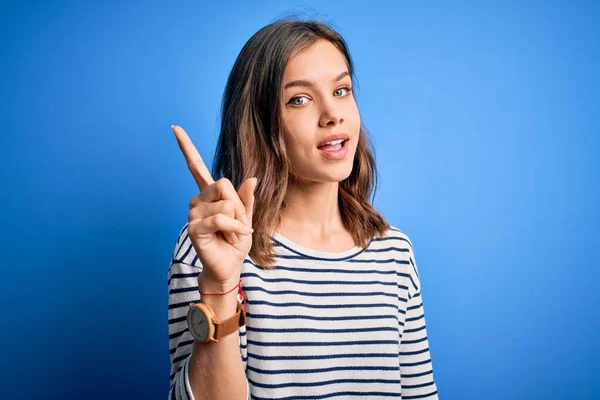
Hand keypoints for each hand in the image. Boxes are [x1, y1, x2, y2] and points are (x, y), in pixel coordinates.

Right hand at [172, 125, 256, 290]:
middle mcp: (198, 200)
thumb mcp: (247, 217)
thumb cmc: (235, 242)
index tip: (174, 127)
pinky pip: (221, 218)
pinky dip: (234, 228)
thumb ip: (247, 198)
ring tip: (232, 234)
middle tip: (239, 224)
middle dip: (239, 205)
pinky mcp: (194, 228)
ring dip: (238, 222)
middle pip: (223, 184)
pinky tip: (233, 237)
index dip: (186, 146)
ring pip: (226, 203)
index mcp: (209, 194)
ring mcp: (193, 213)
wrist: (229, 266)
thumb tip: (252, 177)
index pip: (195, 166)